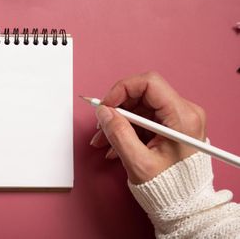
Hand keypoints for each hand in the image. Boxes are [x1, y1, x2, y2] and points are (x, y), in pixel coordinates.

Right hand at [89, 72, 206, 183]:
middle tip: (101, 124)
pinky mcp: (171, 127)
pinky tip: (114, 145)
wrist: (187, 206)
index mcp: (183, 117)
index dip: (122, 89)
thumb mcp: (139, 162)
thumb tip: (104, 112)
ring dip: (118, 122)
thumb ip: (118, 134)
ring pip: (139, 108)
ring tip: (103, 141)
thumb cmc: (172, 189)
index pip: (149, 83)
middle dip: (117, 109)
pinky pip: (144, 119)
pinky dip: (127, 129)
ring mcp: (178, 119)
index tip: (106, 104)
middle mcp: (184, 112)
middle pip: (142, 95)